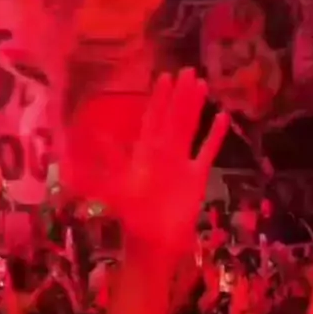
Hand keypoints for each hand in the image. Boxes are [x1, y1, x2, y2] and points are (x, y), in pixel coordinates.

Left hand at [114, 68, 228, 259]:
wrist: (154, 243)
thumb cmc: (133, 217)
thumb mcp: (114, 187)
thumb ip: (105, 163)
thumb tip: (90, 137)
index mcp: (145, 152)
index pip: (153, 118)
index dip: (159, 98)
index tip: (165, 77)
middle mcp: (164, 152)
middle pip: (174, 117)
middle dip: (180, 95)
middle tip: (189, 70)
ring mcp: (182, 162)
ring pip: (190, 128)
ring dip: (196, 107)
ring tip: (204, 85)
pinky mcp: (197, 176)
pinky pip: (207, 151)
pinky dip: (214, 136)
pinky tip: (222, 118)